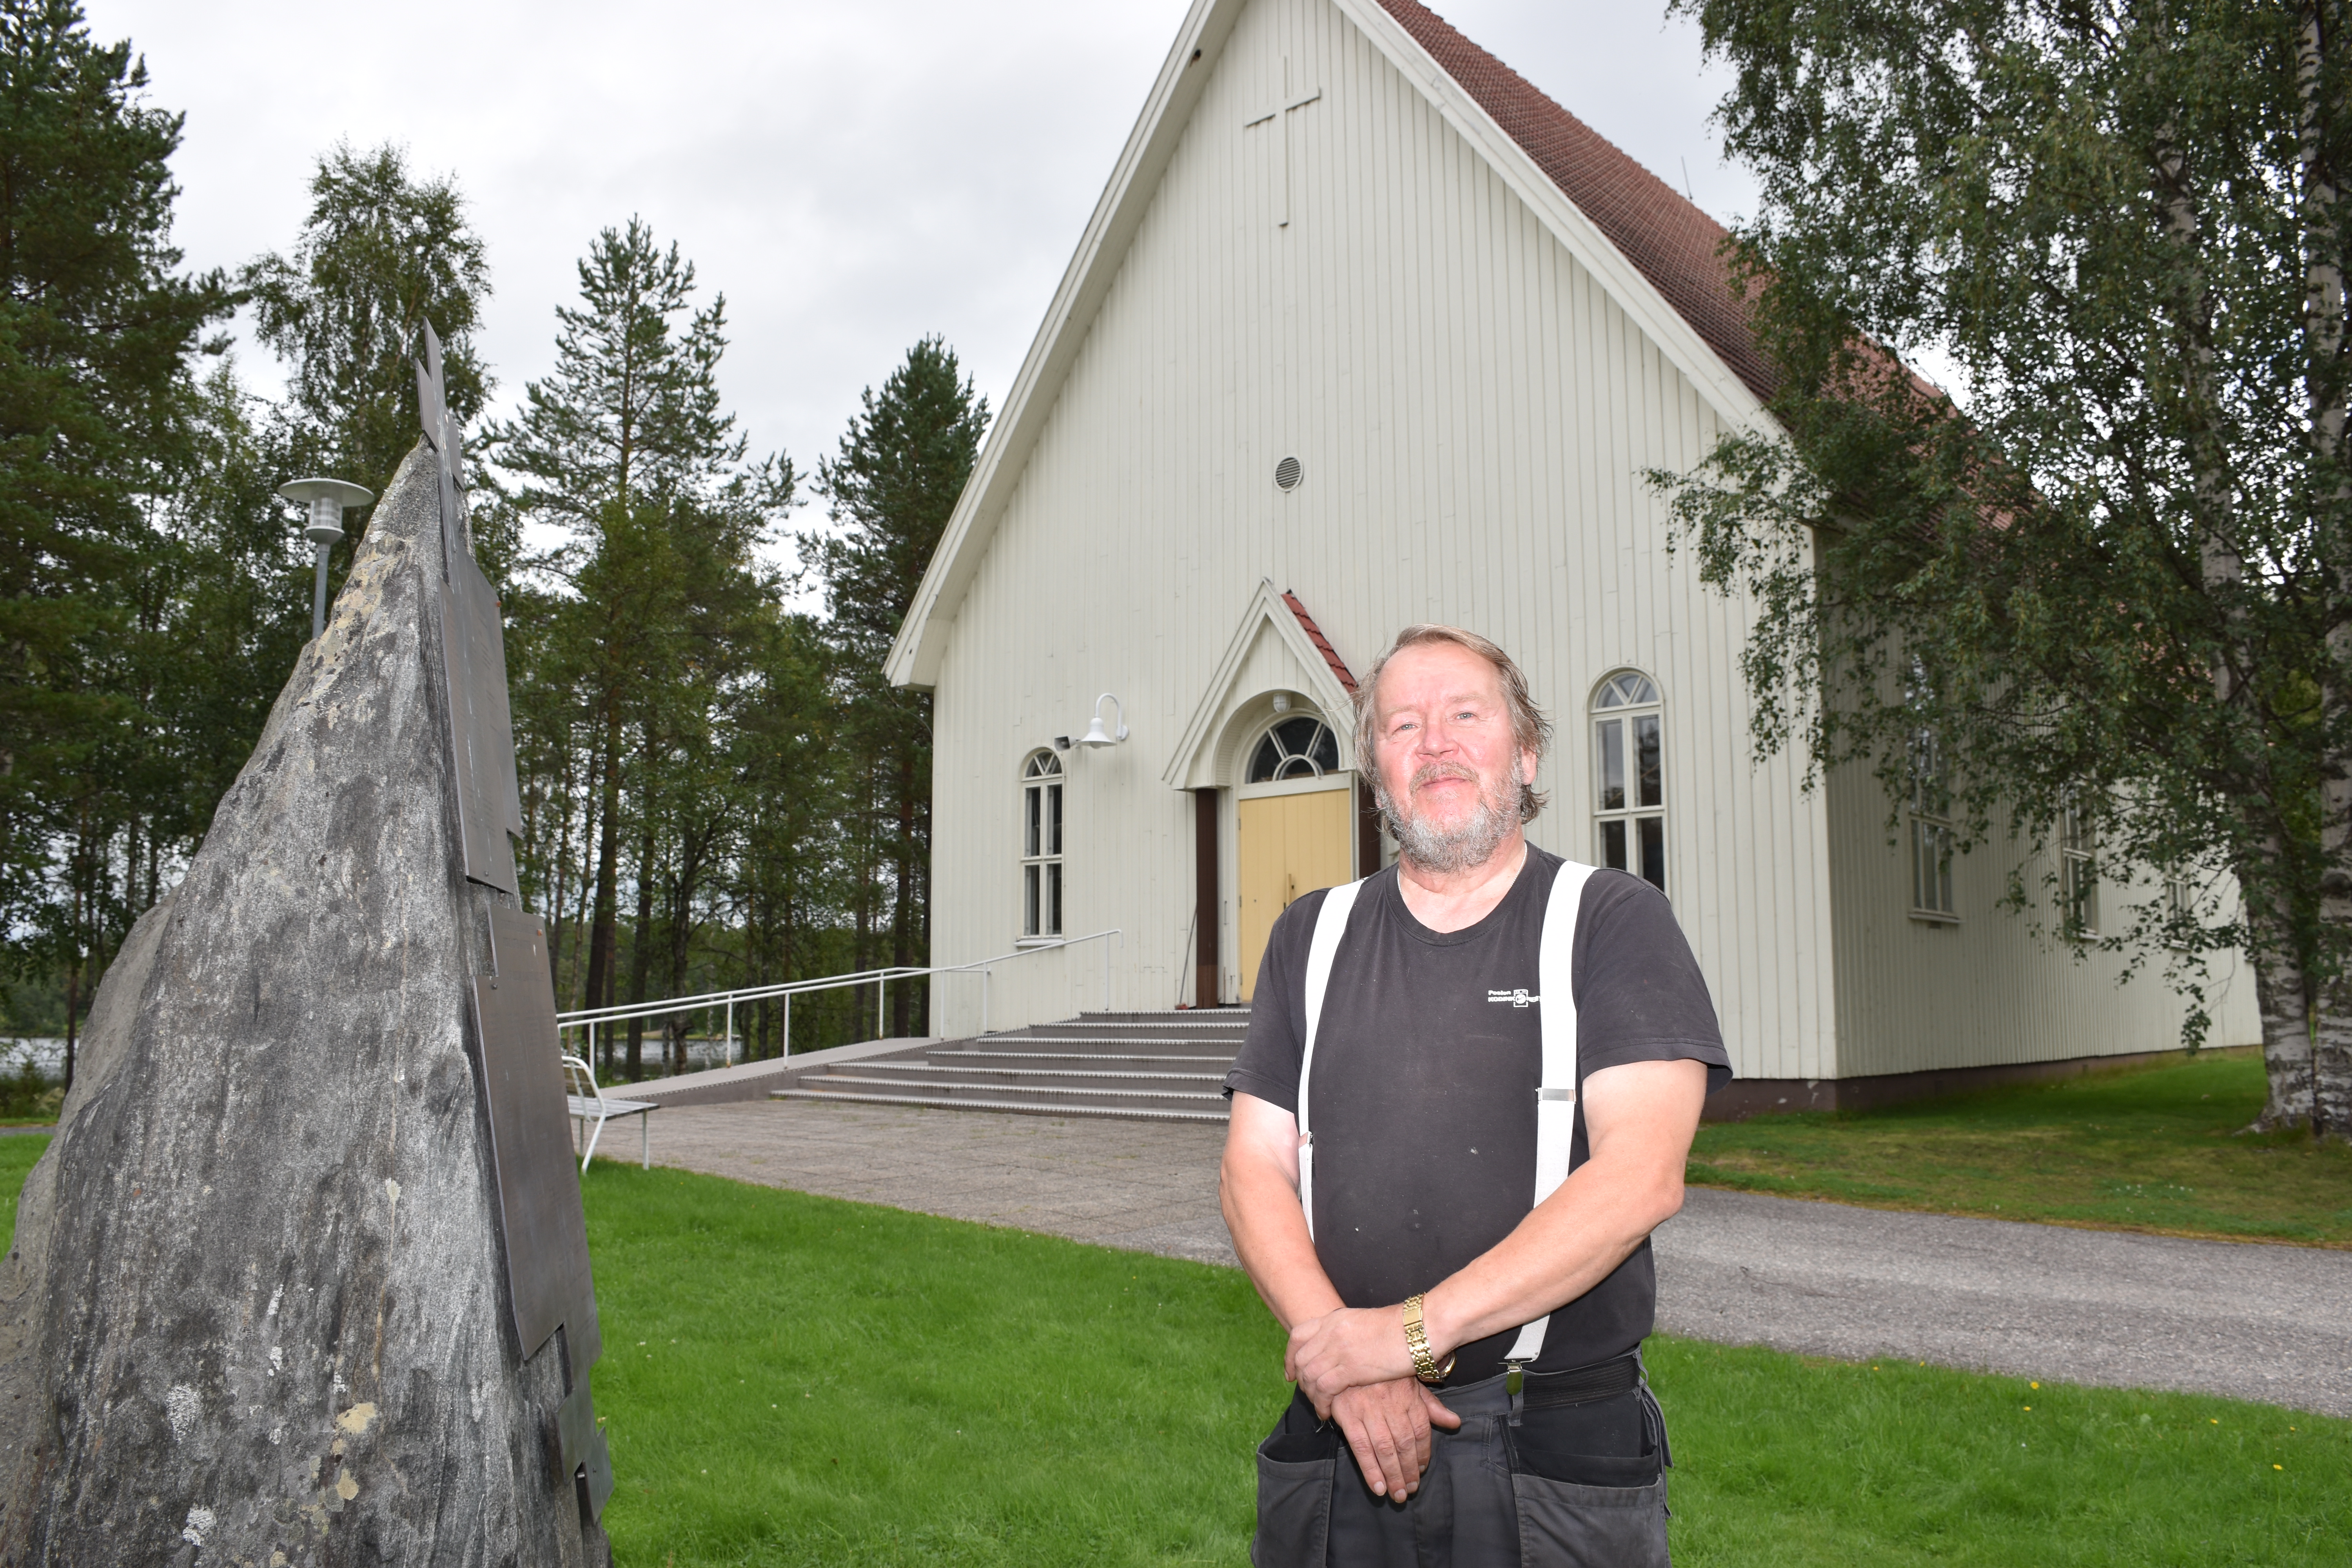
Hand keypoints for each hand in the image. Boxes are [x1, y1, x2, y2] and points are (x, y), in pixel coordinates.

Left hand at [1286, 1304, 1418, 1410]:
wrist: (1419, 1329)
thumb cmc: (1400, 1328)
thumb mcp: (1364, 1323)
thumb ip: (1347, 1333)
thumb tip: (1339, 1346)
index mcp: (1335, 1318)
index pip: (1298, 1335)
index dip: (1290, 1356)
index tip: (1291, 1372)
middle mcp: (1332, 1331)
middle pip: (1300, 1358)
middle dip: (1300, 1379)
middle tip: (1308, 1394)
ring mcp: (1339, 1348)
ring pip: (1309, 1375)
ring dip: (1310, 1395)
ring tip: (1319, 1407)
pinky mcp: (1350, 1367)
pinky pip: (1323, 1389)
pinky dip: (1321, 1403)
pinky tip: (1327, 1412)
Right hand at [1329, 1378, 1461, 1500]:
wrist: (1347, 1355)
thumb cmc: (1383, 1374)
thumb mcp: (1411, 1383)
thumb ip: (1431, 1406)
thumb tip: (1454, 1423)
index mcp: (1408, 1395)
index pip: (1421, 1431)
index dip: (1423, 1455)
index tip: (1421, 1471)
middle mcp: (1390, 1403)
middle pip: (1404, 1444)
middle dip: (1408, 1471)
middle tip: (1410, 1490)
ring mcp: (1367, 1408)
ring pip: (1384, 1448)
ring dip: (1392, 1475)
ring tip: (1397, 1494)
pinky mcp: (1347, 1412)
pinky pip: (1359, 1445)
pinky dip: (1369, 1469)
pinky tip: (1377, 1486)